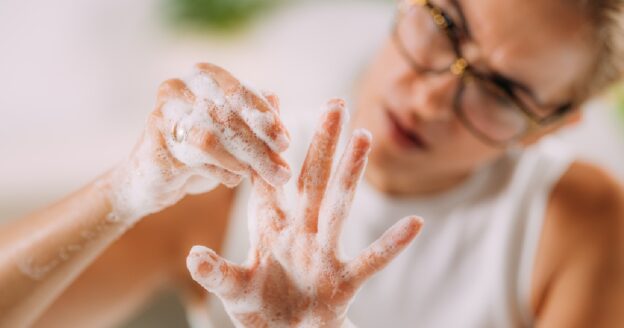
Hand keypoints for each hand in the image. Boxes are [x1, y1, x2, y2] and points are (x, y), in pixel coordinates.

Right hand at [107, 63, 290, 220]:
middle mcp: (179, 87)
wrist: (154, 179)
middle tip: (281, 172)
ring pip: (211, 139)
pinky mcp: (153, 143)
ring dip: (244, 162)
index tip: (284, 144)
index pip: (240, 92)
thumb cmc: (202, 153)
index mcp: (203, 76)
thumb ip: (258, 124)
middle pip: (228, 116)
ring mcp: (162, 113)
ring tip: (263, 178)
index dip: (264, 119)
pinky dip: (221, 172)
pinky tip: (233, 179)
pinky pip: (194, 160)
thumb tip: (279, 120)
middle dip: (259, 147)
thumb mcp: (236, 135)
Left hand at [187, 99, 422, 326]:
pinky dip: (392, 244)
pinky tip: (415, 223)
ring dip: (351, 173)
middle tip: (335, 103)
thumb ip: (216, 273)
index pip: (267, 179)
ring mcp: (324, 255)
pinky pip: (371, 260)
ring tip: (364, 138)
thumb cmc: (261, 311)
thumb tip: (193, 256)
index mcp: (271, 230)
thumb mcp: (234, 290)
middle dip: (321, 143)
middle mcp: (300, 233)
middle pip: (312, 180)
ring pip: (339, 207)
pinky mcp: (343, 282)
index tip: (269, 103)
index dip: (265, 145)